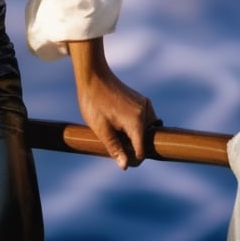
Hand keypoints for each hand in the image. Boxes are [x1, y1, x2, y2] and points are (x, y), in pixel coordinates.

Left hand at [69, 37, 157, 169]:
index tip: (118, 157)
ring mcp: (145, 105)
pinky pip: (144, 121)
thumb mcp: (101, 128)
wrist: (93, 74)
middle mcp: (146, 112)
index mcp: (137, 121)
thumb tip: (125, 166)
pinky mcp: (142, 101)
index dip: (131, 159)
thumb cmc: (94, 101)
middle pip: (146, 141)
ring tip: (116, 131)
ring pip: (146, 131)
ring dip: (134, 136)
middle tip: (114, 140)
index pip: (142, 152)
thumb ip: (115, 148)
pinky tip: (118, 122)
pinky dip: (135, 127)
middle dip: (133, 146)